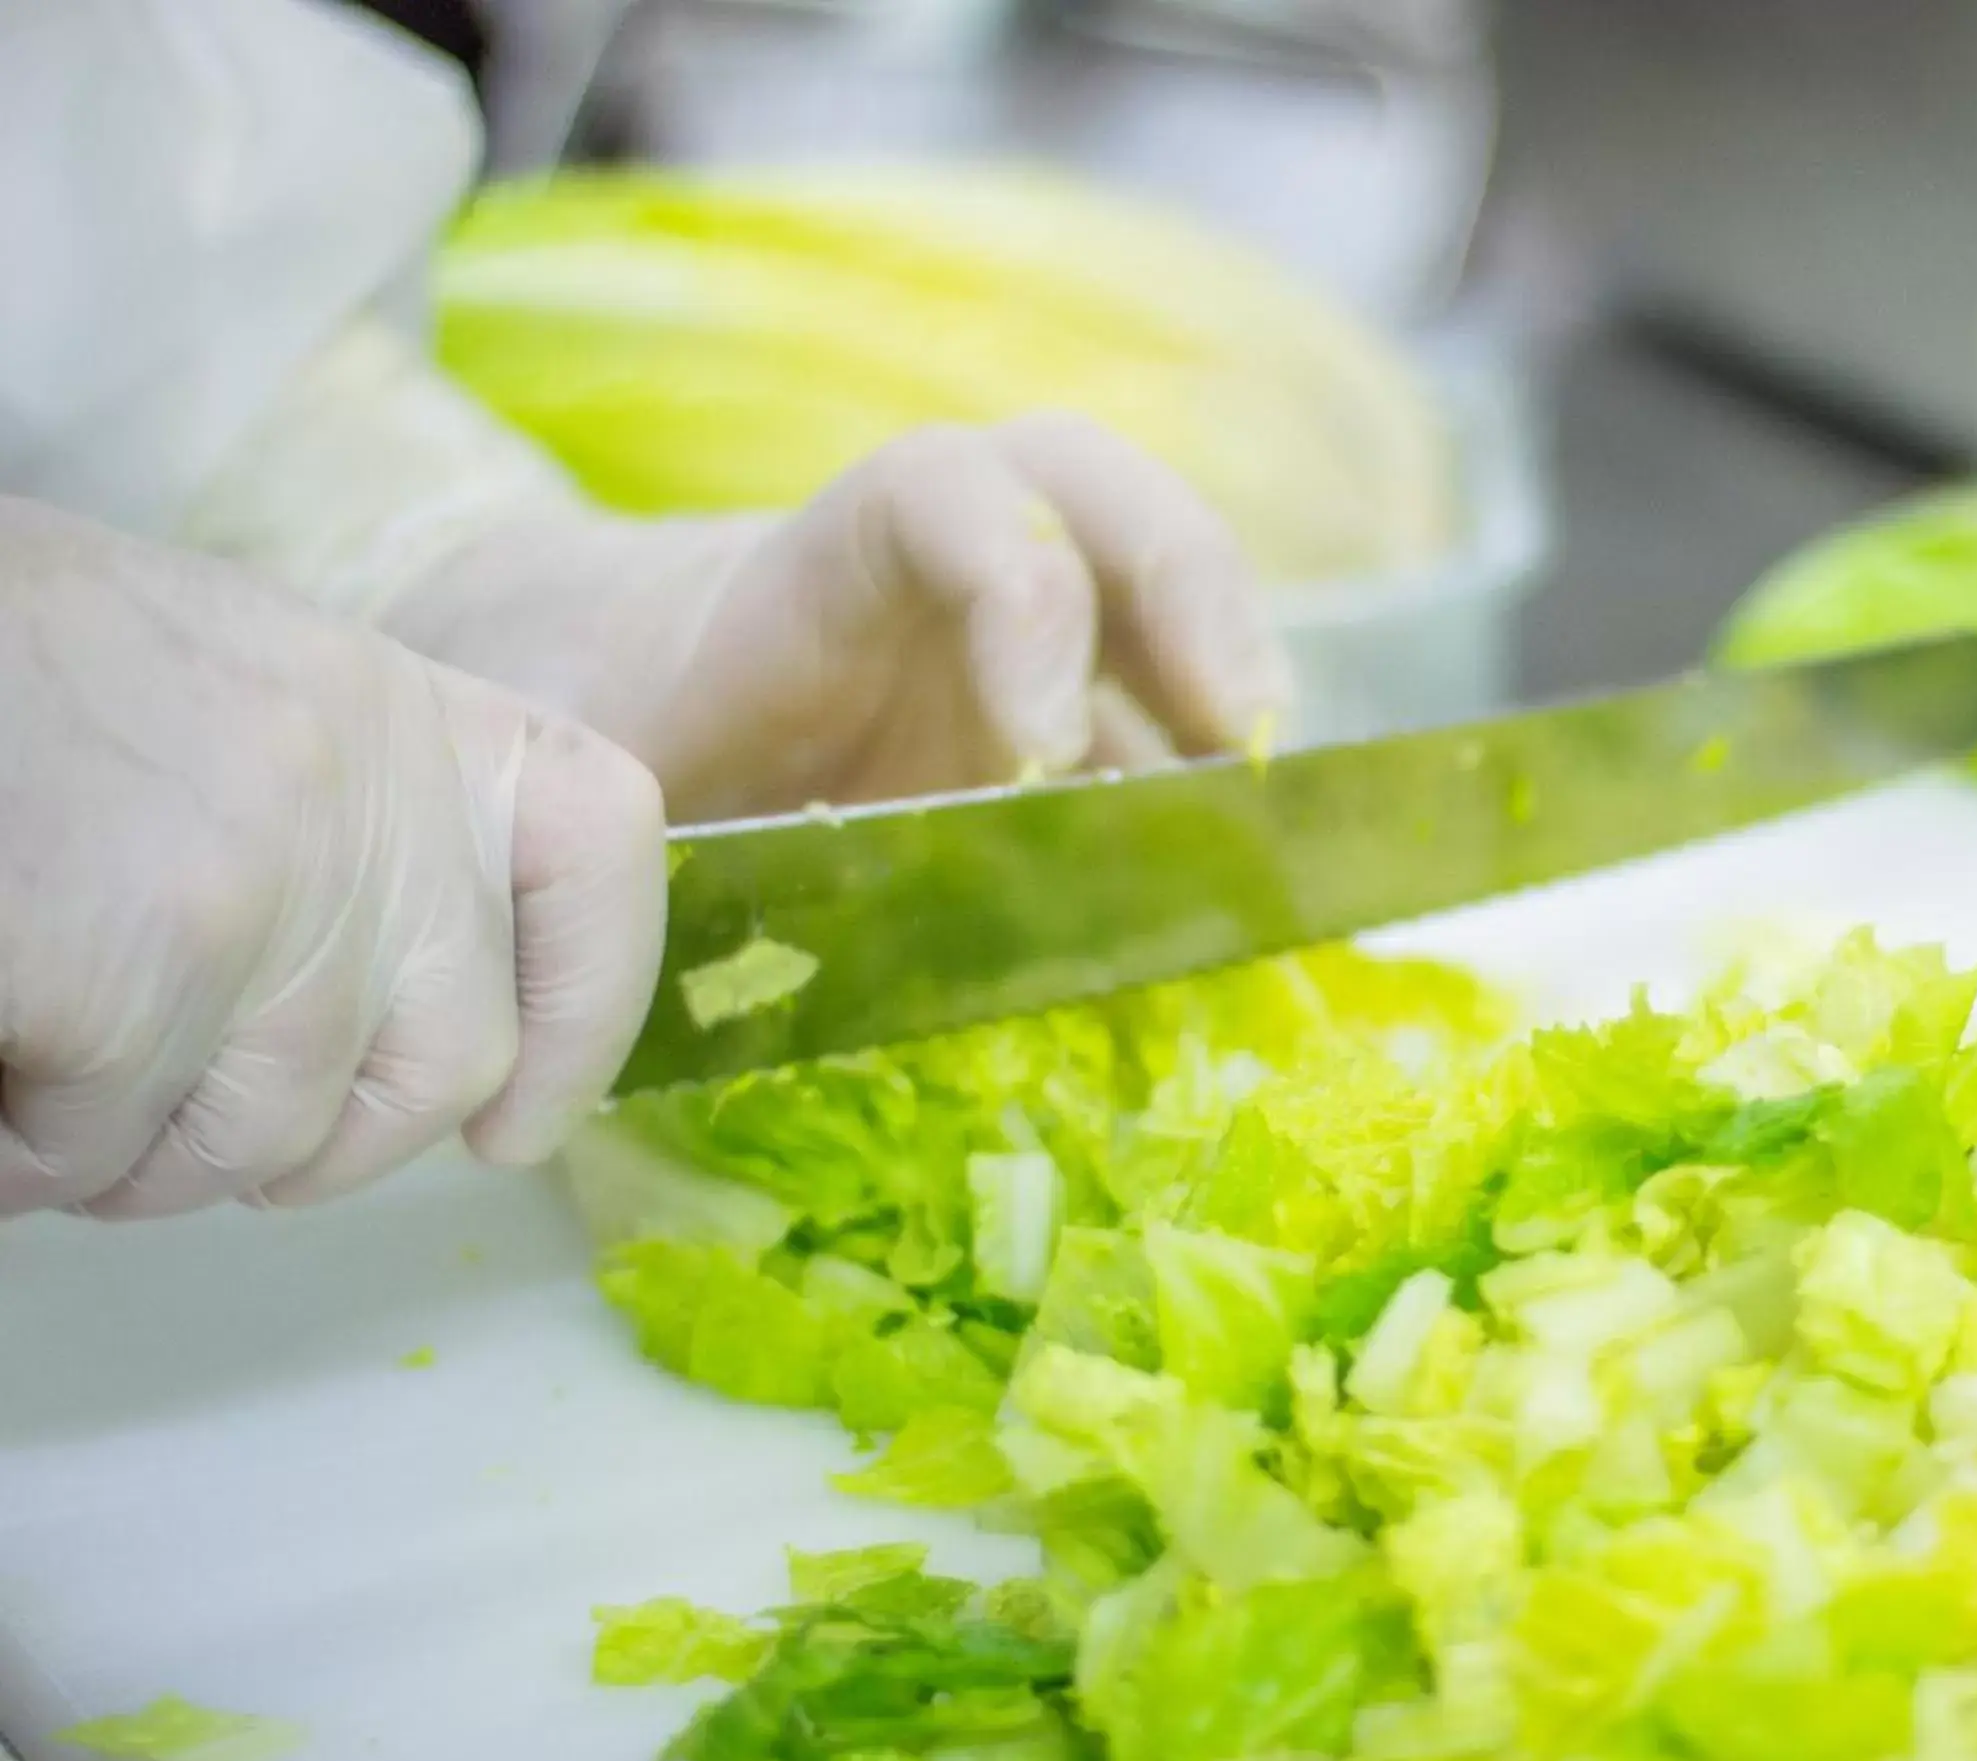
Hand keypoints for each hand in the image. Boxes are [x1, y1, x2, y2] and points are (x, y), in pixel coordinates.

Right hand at [0, 499, 664, 1219]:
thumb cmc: (8, 672)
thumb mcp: (223, 697)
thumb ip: (336, 825)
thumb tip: (377, 1010)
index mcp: (400, 709)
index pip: (598, 840)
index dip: (587, 1001)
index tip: (519, 1116)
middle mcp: (369, 800)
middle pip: (443, 1062)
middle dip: (314, 1146)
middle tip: (174, 1123)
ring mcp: (266, 894)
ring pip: (264, 1139)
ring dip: (137, 1155)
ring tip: (44, 1081)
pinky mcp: (138, 978)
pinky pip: (106, 1147)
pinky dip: (25, 1155)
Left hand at [382, 415, 1293, 821]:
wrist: (599, 697)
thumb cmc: (584, 729)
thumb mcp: (578, 766)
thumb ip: (620, 821)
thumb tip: (663, 932)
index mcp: (814, 567)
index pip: (943, 495)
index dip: (1020, 586)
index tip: (1035, 749)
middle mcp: (938, 572)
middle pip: (1101, 495)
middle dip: (1193, 593)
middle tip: (1245, 736)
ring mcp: (1013, 638)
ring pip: (1160, 594)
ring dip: (1233, 685)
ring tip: (1282, 819)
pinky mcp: (1055, 721)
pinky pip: (1161, 722)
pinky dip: (1215, 789)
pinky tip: (1239, 878)